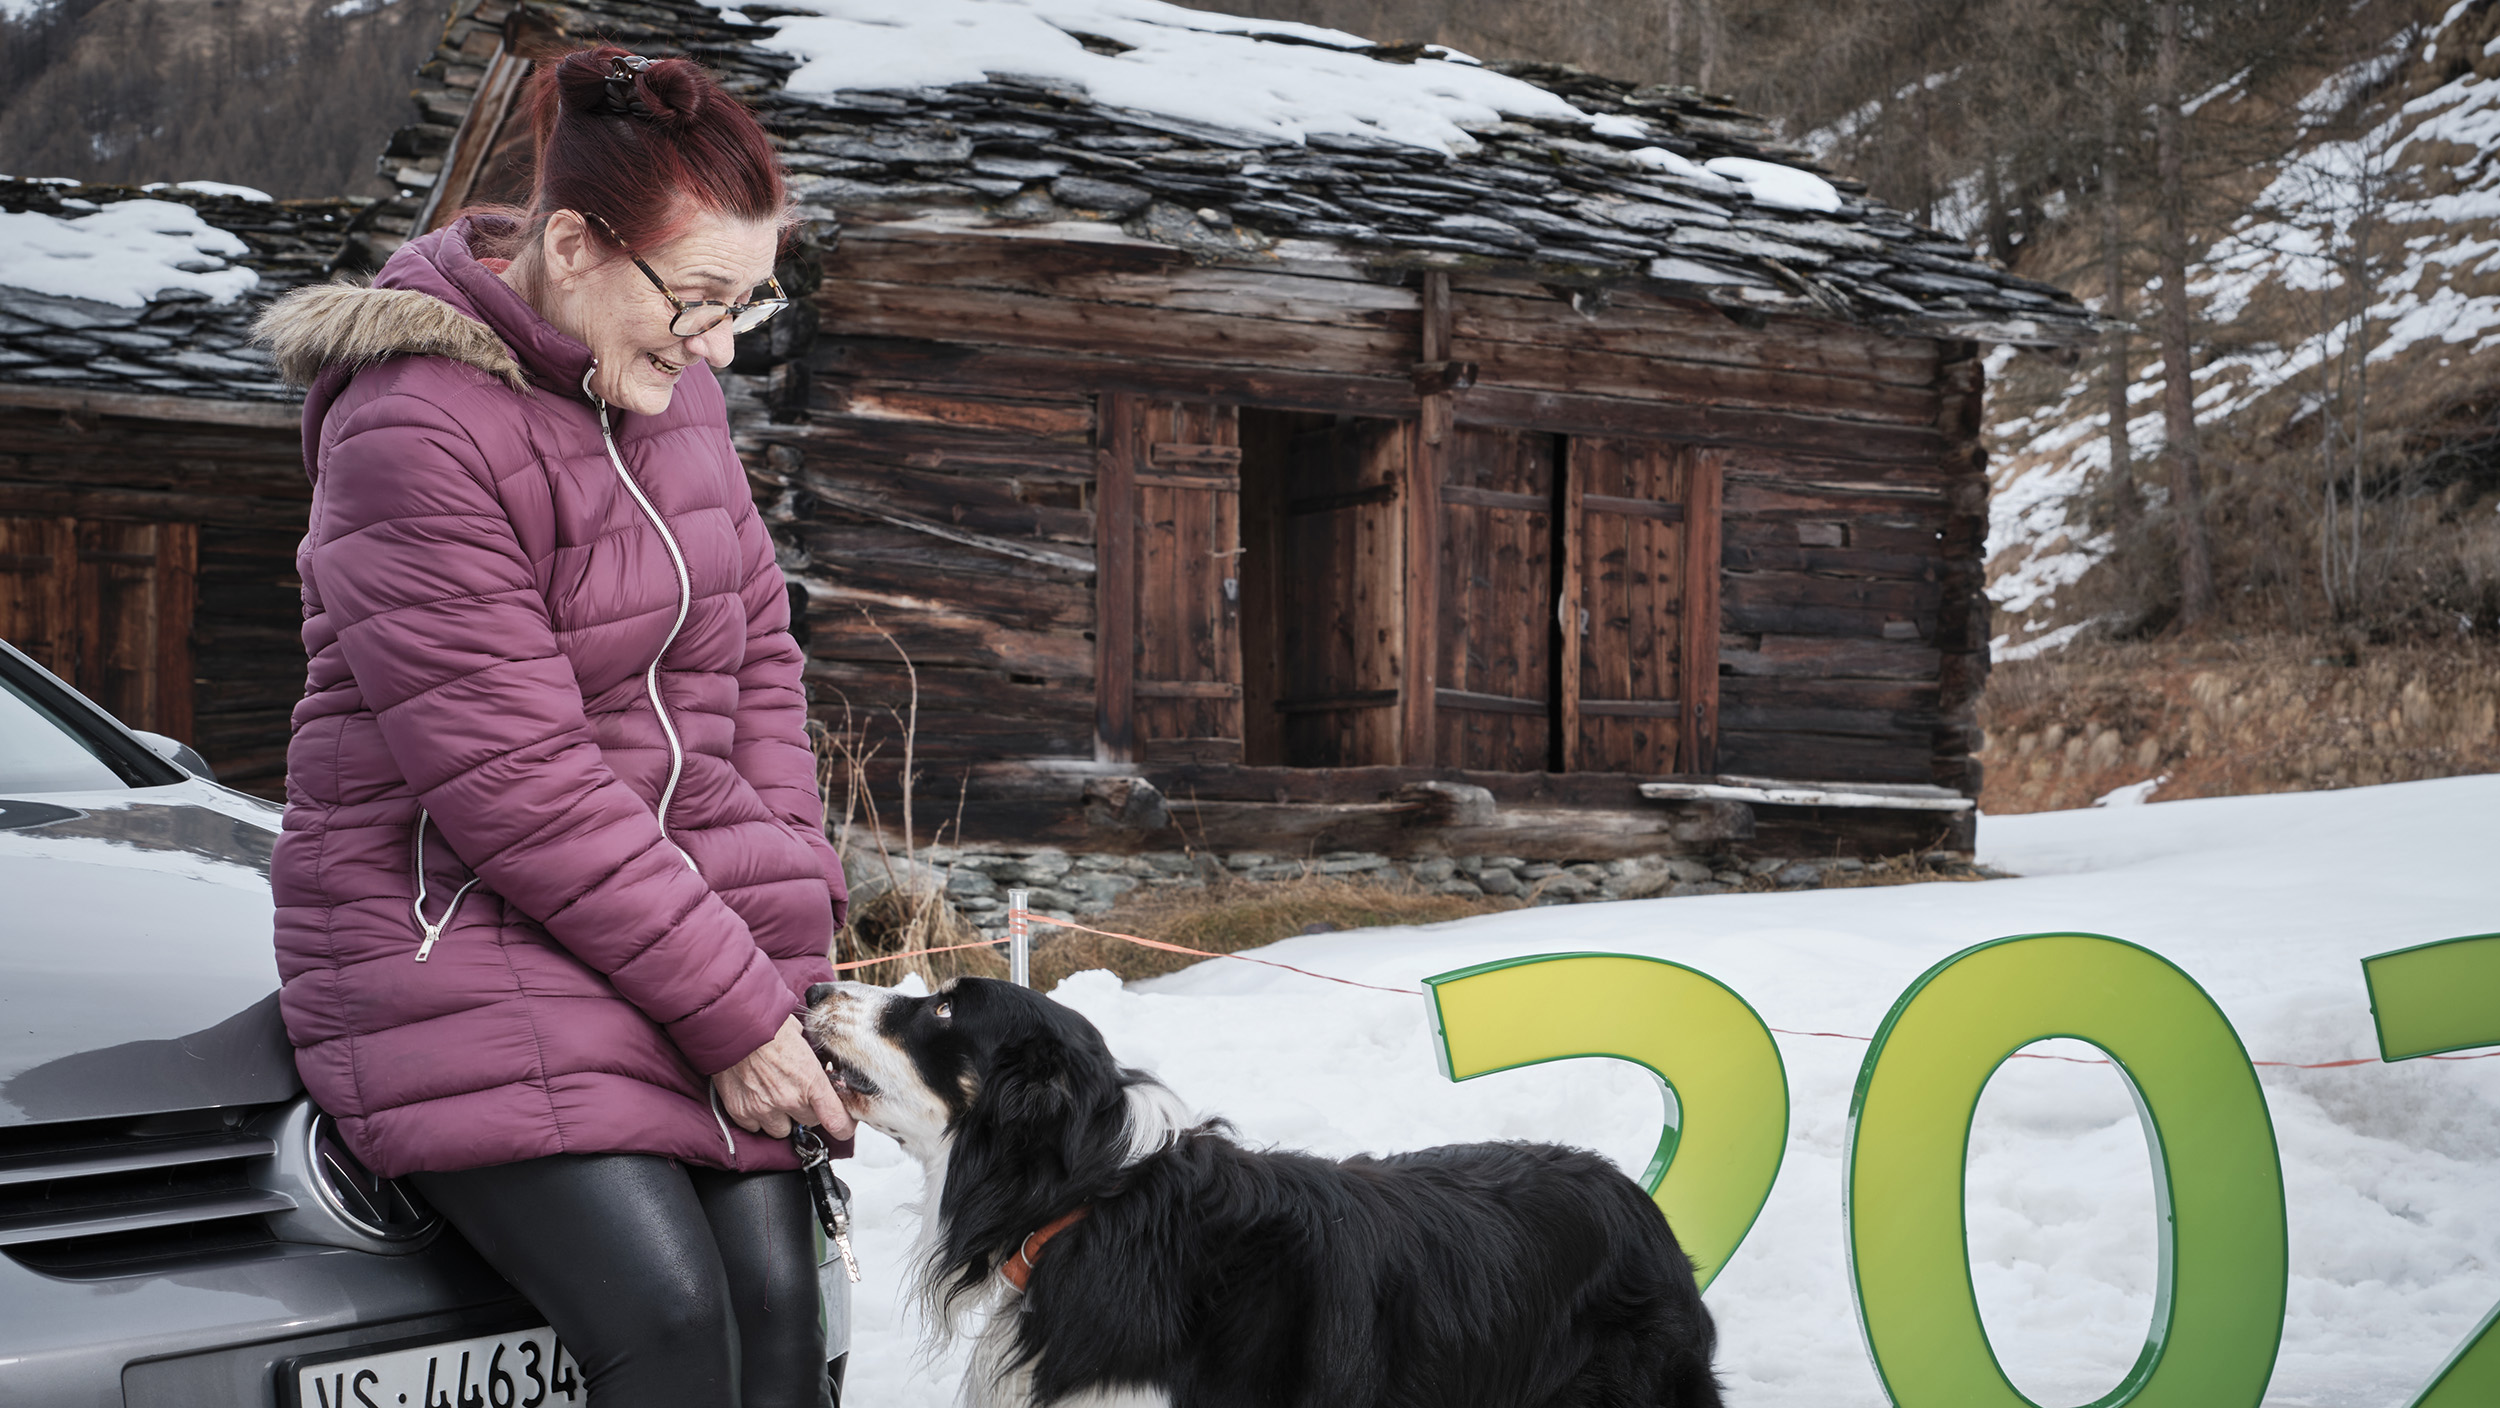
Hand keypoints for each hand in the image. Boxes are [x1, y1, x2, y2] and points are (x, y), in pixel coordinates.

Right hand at [713, 1016, 854, 1140]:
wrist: (733, 1024)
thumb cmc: (770, 1024)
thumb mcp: (805, 1038)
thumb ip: (815, 1061)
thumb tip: (823, 1068)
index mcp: (810, 1081)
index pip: (836, 1121)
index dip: (844, 1127)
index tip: (844, 1125)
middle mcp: (788, 1099)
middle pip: (809, 1122)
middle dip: (807, 1109)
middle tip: (798, 1092)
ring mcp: (763, 1108)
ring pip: (782, 1130)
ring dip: (781, 1117)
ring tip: (774, 1095)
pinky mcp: (740, 1111)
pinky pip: (755, 1127)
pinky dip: (756, 1116)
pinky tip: (755, 1097)